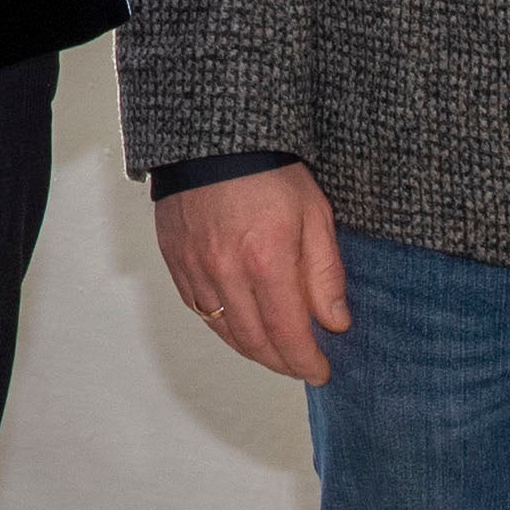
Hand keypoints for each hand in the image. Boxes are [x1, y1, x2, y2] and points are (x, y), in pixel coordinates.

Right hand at [153, 163, 351, 384]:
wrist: (214, 137)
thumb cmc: (270, 170)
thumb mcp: (315, 214)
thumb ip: (325, 273)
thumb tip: (334, 322)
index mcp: (266, 261)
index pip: (287, 334)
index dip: (305, 362)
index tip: (321, 371)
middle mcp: (226, 272)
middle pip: (254, 342)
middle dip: (281, 362)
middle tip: (300, 366)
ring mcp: (195, 268)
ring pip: (224, 330)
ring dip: (252, 349)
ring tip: (274, 352)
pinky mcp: (175, 260)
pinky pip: (199, 308)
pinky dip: (222, 325)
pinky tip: (240, 325)